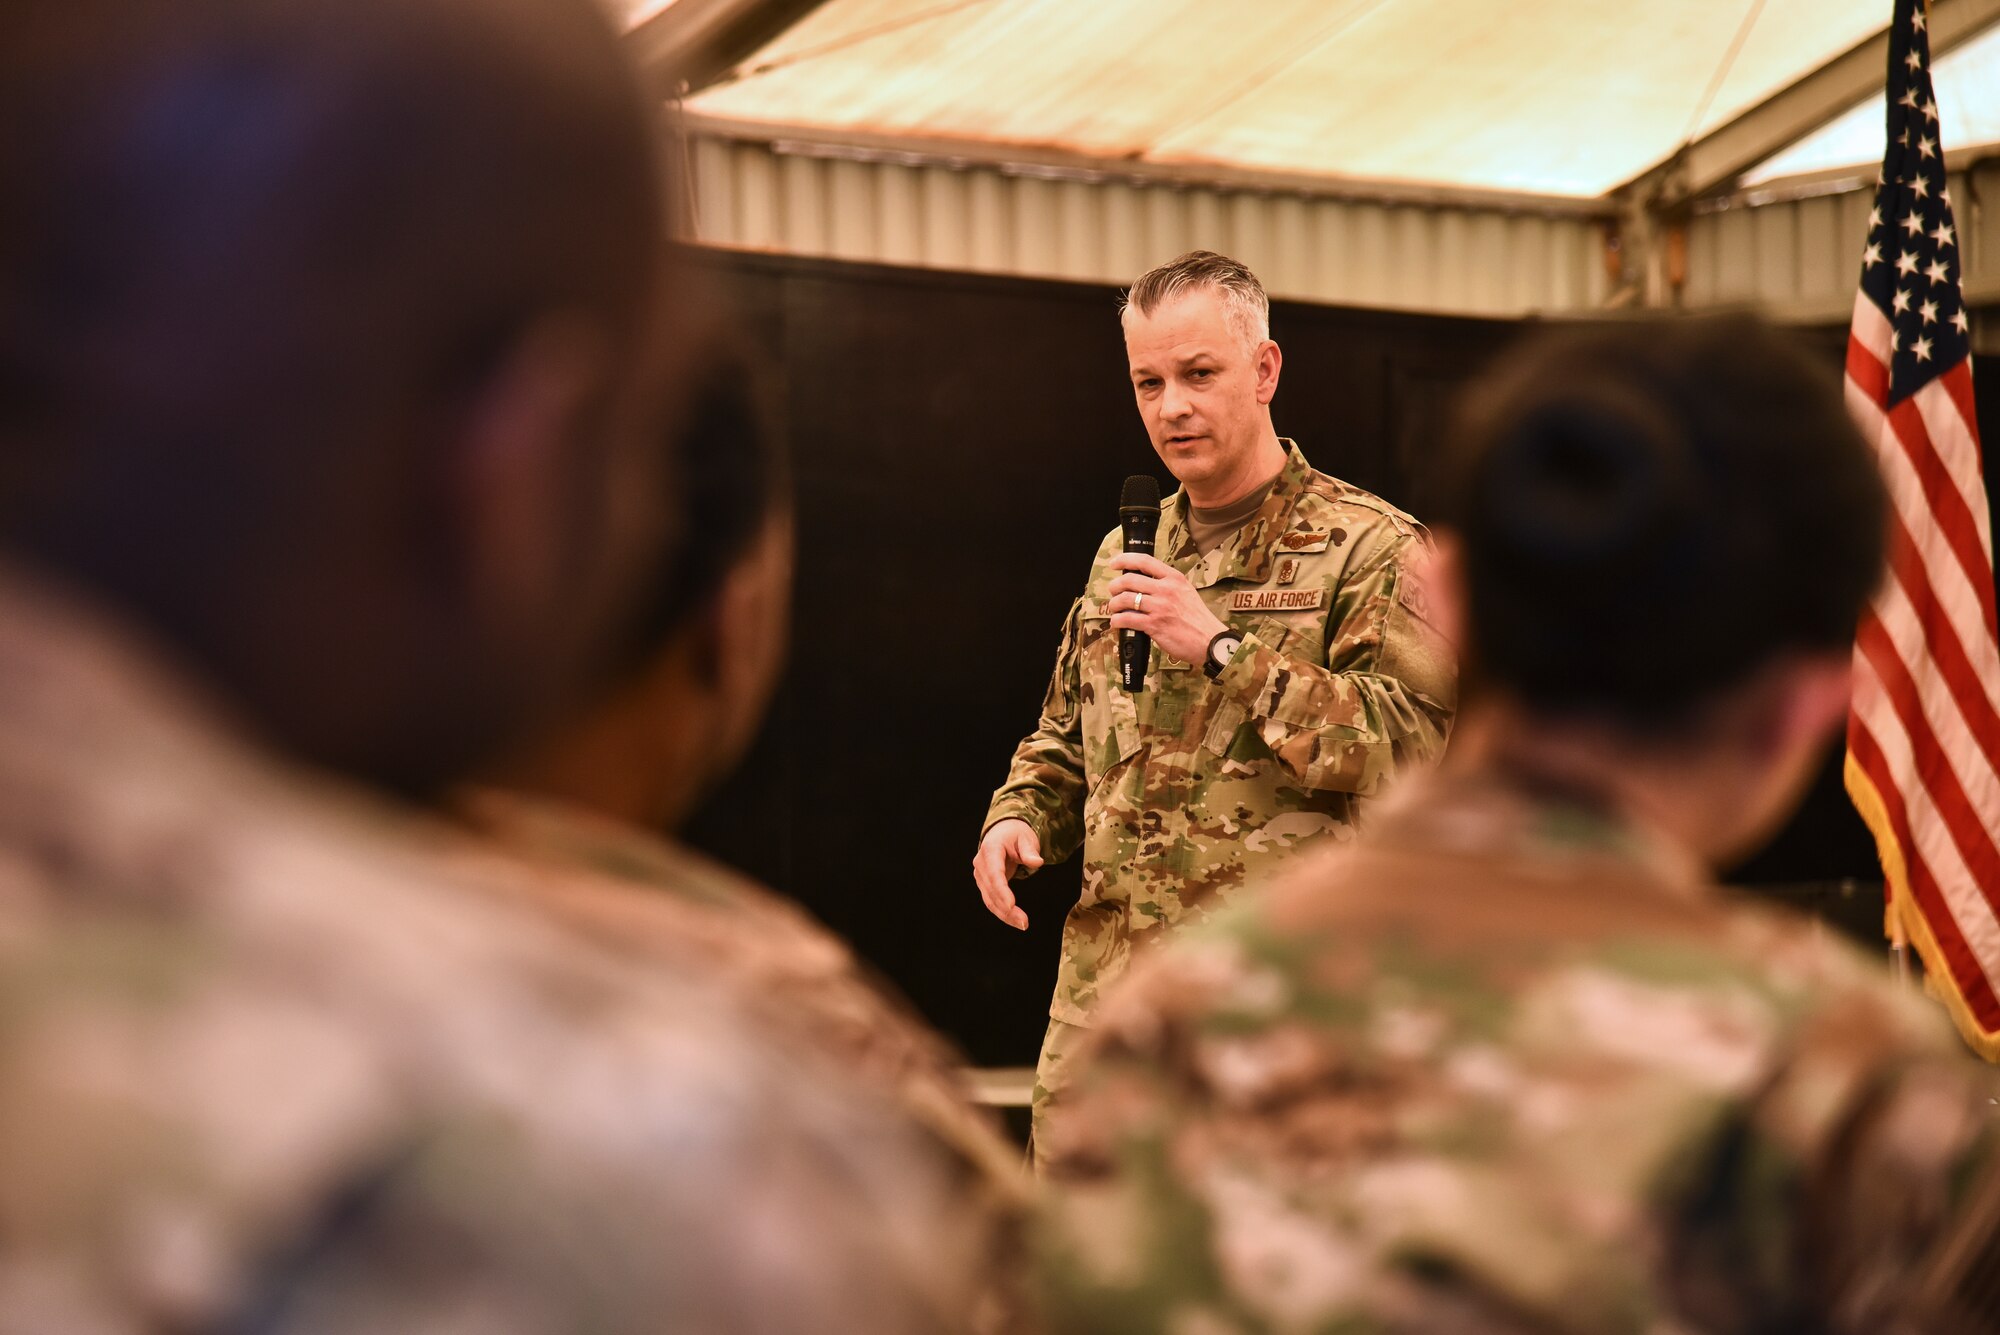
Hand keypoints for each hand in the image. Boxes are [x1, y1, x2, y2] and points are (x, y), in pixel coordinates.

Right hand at [973, 818, 1039, 929]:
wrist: (1002, 832)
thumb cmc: (1015, 835)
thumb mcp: (1026, 838)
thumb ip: (1030, 851)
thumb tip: (1037, 862)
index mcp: (990, 850)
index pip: (994, 873)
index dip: (1002, 891)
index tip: (1011, 905)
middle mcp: (981, 864)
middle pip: (992, 891)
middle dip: (1006, 909)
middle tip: (1024, 922)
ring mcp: (980, 875)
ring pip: (989, 900)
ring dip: (1005, 914)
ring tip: (1022, 924)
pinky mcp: (984, 884)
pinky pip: (991, 901)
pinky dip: (1002, 912)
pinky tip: (1015, 920)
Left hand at [1107, 553, 1227, 664]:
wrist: (1210, 640)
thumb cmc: (1198, 619)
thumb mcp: (1186, 592)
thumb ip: (1167, 585)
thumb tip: (1144, 583)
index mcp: (1174, 578)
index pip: (1144, 561)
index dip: (1124, 560)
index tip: (1115, 564)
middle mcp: (1166, 589)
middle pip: (1129, 580)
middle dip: (1115, 586)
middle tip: (1113, 591)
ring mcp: (1160, 607)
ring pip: (1125, 599)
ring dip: (1114, 604)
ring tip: (1114, 608)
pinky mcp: (1154, 625)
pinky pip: (1127, 619)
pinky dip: (1117, 620)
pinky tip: (1117, 623)